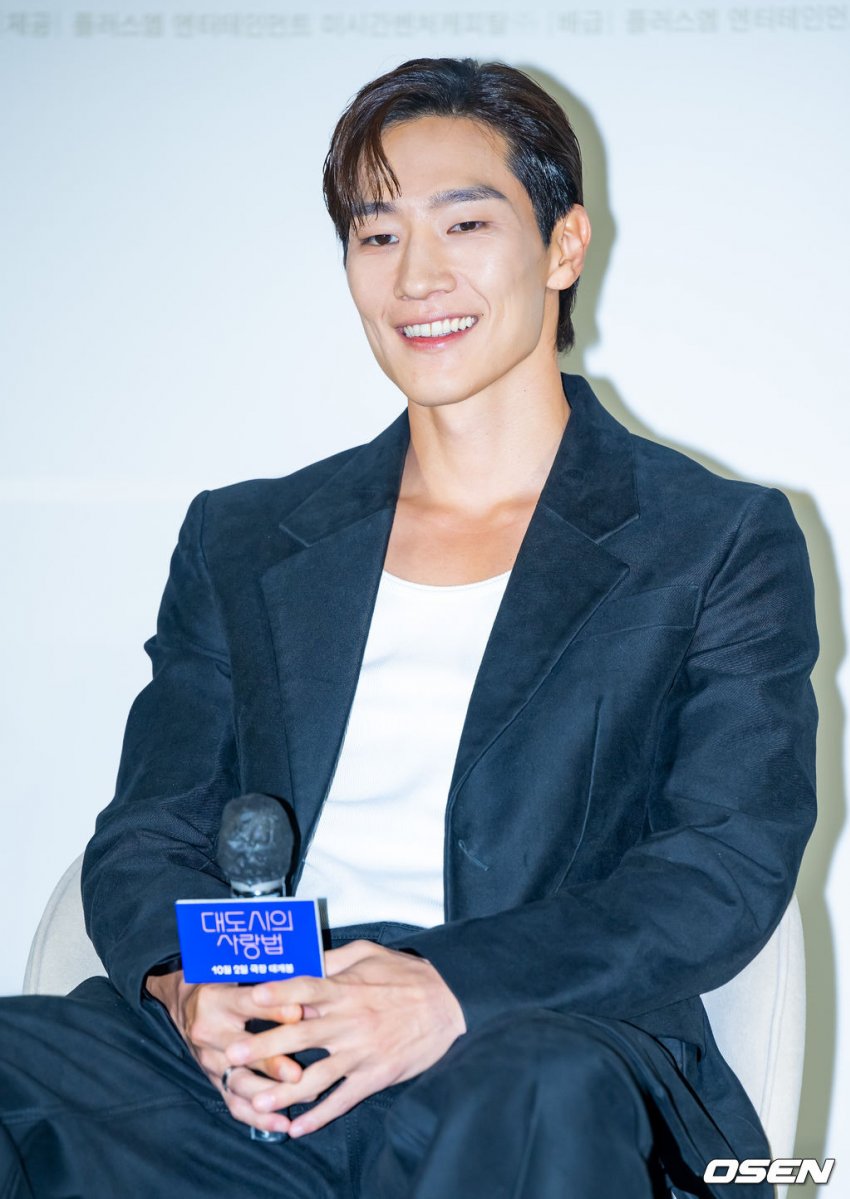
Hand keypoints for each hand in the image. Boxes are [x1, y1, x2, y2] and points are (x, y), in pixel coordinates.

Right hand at [144, 969, 303, 1133]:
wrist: (182, 1004)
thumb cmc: (218, 982)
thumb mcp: (233, 973)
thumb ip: (264, 980)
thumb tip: (305, 985)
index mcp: (215, 1000)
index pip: (246, 1004)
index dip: (273, 1008)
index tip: (298, 1013)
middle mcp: (208, 1032)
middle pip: (242, 1051)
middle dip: (271, 1063)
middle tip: (297, 1073)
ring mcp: (209, 1061)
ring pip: (239, 1082)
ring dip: (269, 1094)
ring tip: (298, 1097)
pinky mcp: (213, 1080)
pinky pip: (234, 1103)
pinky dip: (258, 1117)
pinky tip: (281, 1124)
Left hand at [223, 939, 466, 1136]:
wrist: (450, 1005)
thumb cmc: (408, 976)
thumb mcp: (371, 953)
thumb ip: (335, 959)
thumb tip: (303, 961)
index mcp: (346, 989)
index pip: (306, 988)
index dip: (278, 992)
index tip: (251, 998)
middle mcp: (349, 1021)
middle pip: (300, 1034)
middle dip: (264, 1045)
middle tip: (232, 1054)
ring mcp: (362, 1052)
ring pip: (316, 1075)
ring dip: (284, 1091)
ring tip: (256, 1102)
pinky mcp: (375, 1076)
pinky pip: (344, 1099)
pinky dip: (320, 1115)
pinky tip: (298, 1128)